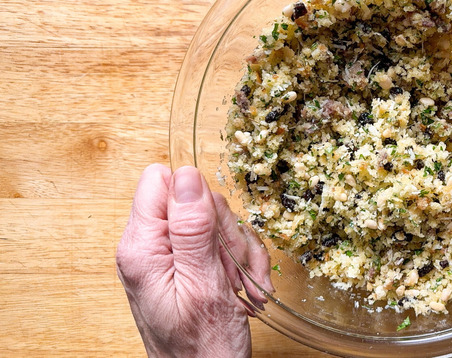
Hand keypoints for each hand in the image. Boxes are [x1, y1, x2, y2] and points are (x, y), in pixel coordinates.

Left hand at [116, 165, 272, 356]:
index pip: (161, 181)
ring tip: (241, 284)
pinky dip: (242, 263)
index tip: (214, 231)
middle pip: (195, 200)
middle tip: (231, 267)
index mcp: (141, 247)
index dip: (196, 197)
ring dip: (239, 250)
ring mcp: (169, 257)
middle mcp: (150, 247)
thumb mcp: (203, 283)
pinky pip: (222, 243)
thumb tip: (186, 175)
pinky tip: (246, 287)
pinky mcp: (187, 266)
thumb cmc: (202, 348)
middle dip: (225, 230)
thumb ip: (191, 228)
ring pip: (215, 221)